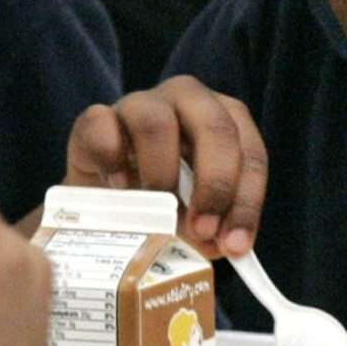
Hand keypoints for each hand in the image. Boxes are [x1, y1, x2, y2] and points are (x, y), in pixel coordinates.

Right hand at [65, 76, 268, 256]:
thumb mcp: (197, 214)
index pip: (251, 153)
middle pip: (215, 127)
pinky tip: (119, 188)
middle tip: (201, 230)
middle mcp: (189, 101)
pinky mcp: (95, 118)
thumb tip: (226, 244)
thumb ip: (217, 225)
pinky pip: (102, 124)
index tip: (235, 245)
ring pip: (157, 123)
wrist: (101, 203)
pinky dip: (112, 161)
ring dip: (162, 175)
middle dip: (215, 184)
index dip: (247, 201)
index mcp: (226, 119)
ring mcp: (140, 104)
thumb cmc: (162, 202)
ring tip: (156, 213)